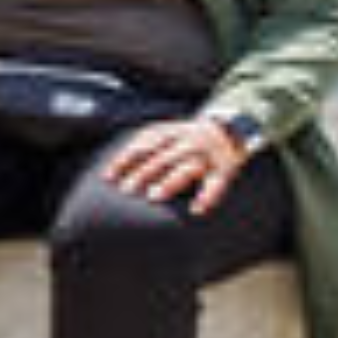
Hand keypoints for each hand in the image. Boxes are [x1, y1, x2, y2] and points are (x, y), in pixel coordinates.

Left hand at [98, 114, 251, 213]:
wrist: (229, 127)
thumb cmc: (185, 137)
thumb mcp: (163, 133)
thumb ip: (142, 146)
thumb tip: (109, 171)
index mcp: (168, 133)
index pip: (141, 146)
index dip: (124, 161)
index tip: (108, 177)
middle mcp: (186, 142)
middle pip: (161, 159)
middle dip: (143, 174)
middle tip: (126, 190)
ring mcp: (206, 156)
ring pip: (186, 169)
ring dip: (169, 183)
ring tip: (153, 197)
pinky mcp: (224, 169)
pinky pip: (216, 184)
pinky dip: (208, 197)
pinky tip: (197, 210)